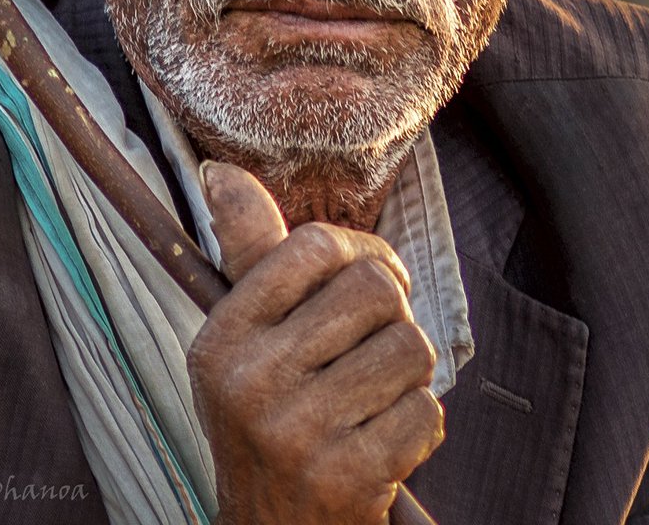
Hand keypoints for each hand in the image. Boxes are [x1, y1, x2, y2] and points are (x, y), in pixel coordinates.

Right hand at [187, 163, 443, 524]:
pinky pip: (427, 411)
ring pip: (411, 347)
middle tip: (375, 342)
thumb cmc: (268, 414)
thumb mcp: (243, 335)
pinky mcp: (347, 478)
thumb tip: (221, 169)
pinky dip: (420, 424)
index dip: (363, 253)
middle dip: (393, 314)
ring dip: (410, 372)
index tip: (369, 278)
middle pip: (375, 289)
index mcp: (223, 334)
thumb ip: (249, 251)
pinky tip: (384, 439)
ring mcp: (298, 432)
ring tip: (377, 394)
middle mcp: (252, 380)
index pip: (317, 246)